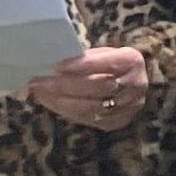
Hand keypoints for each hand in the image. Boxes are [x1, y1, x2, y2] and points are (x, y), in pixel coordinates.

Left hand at [25, 46, 150, 131]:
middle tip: (39, 82)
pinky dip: (67, 111)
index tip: (57, 66)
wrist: (127, 83)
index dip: (82, 65)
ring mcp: (129, 107)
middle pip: (99, 87)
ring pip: (93, 107)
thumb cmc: (107, 64)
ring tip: (40, 93)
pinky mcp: (118, 122)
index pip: (107, 63)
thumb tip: (52, 64)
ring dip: (62, 101)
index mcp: (133, 61)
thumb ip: (83, 59)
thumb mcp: (101, 54)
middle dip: (66, 85)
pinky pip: (90, 119)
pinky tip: (52, 103)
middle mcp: (136, 85)